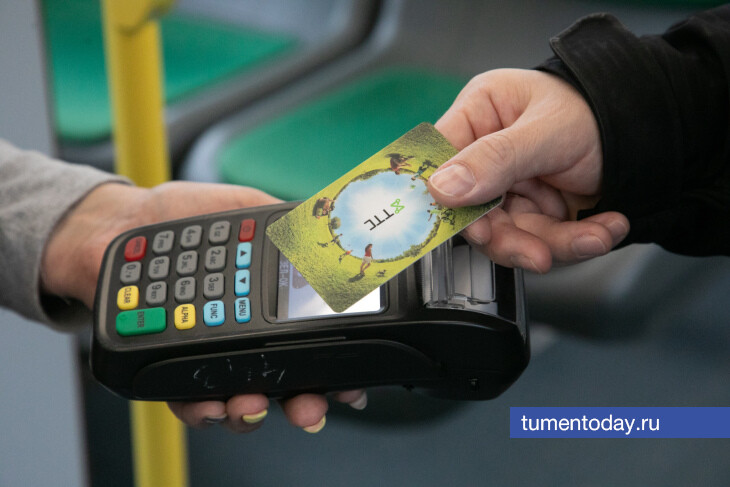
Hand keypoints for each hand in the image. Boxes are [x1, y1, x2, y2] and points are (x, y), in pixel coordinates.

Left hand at [41, 180, 366, 431]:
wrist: (121, 225)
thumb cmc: (183, 216)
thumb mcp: (245, 209)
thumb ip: (286, 223)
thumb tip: (332, 227)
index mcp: (269, 304)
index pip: (308, 344)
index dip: (333, 371)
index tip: (350, 387)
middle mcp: (245, 336)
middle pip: (283, 384)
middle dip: (302, 405)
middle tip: (307, 409)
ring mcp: (210, 355)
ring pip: (240, 401)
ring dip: (250, 413)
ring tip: (249, 405)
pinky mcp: (172, 366)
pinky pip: (189, 400)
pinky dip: (200, 410)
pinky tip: (208, 404)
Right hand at [428, 69, 629, 272]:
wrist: (653, 132)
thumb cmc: (597, 110)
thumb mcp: (548, 131)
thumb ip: (496, 158)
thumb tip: (441, 188)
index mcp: (480, 115)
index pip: (442, 160)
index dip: (448, 199)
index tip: (473, 227)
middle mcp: (488, 154)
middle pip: (475, 210)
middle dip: (511, 238)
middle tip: (539, 254)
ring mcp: (512, 187)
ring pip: (510, 234)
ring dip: (552, 245)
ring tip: (593, 239)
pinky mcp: (536, 212)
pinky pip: (543, 240)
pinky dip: (576, 242)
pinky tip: (605, 229)